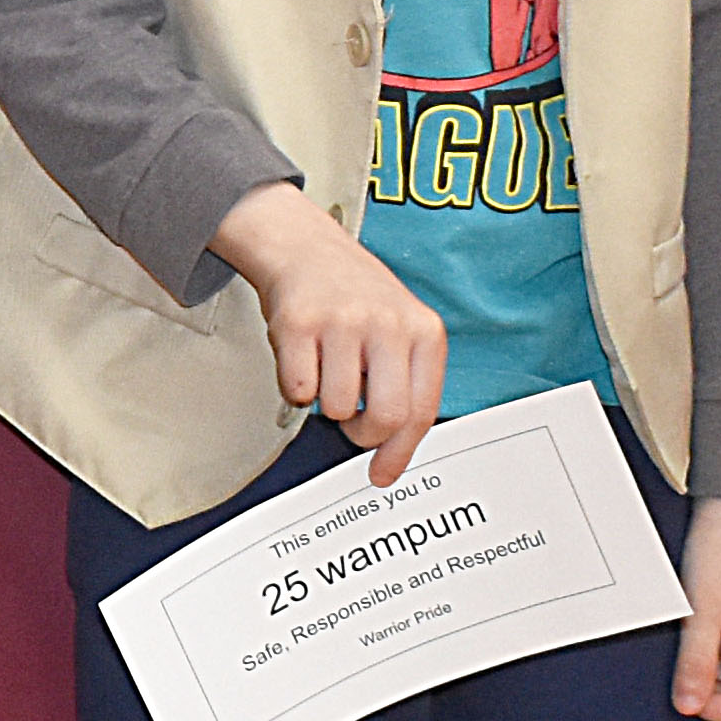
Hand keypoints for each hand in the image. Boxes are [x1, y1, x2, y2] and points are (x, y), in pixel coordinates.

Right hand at [209, 183, 446, 482]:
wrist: (306, 247)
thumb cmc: (354, 298)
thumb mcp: (399, 332)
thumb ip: (404, 386)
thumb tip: (392, 454)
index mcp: (424, 332)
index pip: (422, 410)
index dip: (400, 451)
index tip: (383, 473)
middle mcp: (389, 324)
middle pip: (386, 416)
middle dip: (362, 434)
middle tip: (351, 423)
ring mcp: (344, 322)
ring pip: (337, 406)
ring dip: (325, 403)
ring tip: (327, 372)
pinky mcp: (300, 323)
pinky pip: (299, 388)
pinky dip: (296, 386)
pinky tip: (304, 358)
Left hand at [669, 499, 720, 720]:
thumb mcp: (701, 609)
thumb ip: (695, 663)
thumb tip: (688, 708)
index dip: (712, 709)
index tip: (686, 682)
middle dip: (710, 692)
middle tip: (689, 652)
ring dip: (710, 673)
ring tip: (698, 632)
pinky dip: (714, 658)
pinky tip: (704, 628)